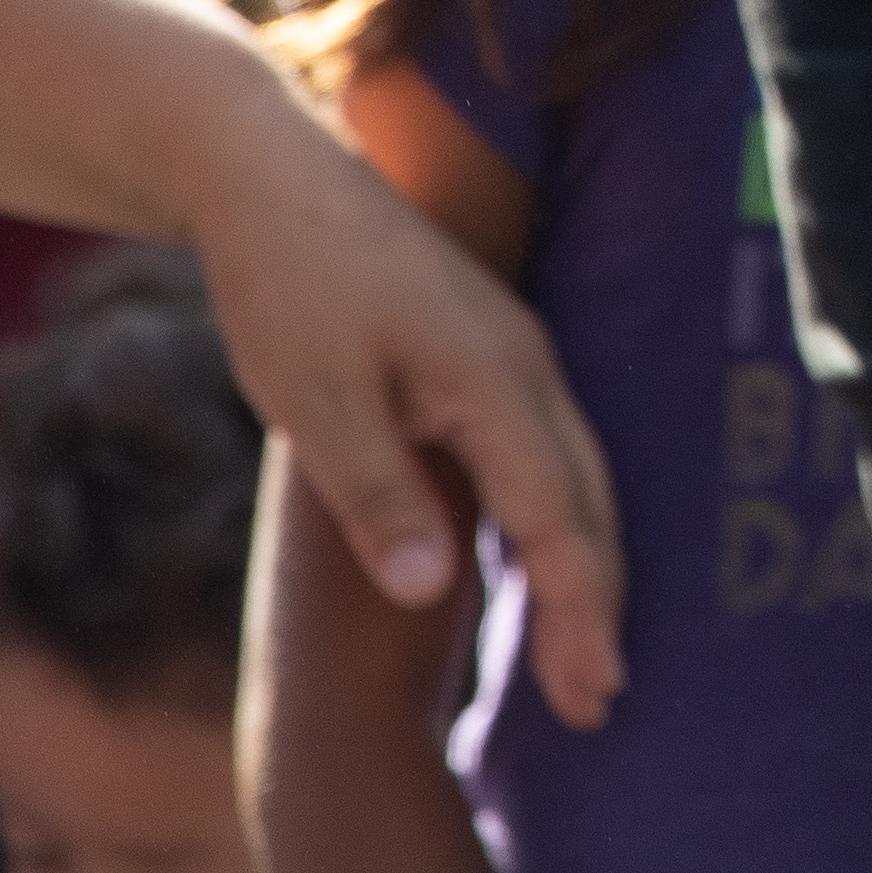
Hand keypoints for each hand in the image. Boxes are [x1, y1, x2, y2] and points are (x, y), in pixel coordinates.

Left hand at [182, 90, 624, 728]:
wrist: (271, 175)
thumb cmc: (289, 286)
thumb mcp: (316, 402)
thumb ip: (377, 497)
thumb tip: (431, 592)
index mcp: (495, 382)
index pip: (559, 518)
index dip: (581, 609)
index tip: (593, 692)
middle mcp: (527, 367)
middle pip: (590, 500)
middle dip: (599, 602)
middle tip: (600, 697)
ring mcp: (516, 353)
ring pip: (579, 470)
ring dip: (585, 560)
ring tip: (585, 643)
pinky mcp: (489, 352)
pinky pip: (550, 445)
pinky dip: (561, 512)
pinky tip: (544, 549)